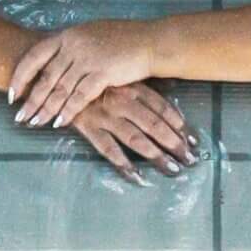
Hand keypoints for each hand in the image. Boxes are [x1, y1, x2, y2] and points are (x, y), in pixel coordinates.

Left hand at [8, 20, 156, 130]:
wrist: (149, 42)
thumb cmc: (122, 39)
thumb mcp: (90, 35)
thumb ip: (71, 46)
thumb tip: (53, 59)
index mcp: (68, 35)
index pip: (35, 56)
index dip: (21, 76)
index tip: (12, 93)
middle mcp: (74, 46)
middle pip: (45, 77)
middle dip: (31, 99)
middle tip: (20, 116)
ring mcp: (88, 59)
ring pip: (60, 89)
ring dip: (46, 109)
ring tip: (34, 123)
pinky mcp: (103, 73)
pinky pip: (80, 96)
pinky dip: (68, 111)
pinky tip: (59, 122)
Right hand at [69, 83, 200, 182]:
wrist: (56, 76)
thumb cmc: (93, 77)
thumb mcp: (121, 74)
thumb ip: (147, 82)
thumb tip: (177, 83)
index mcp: (132, 86)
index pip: (162, 108)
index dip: (179, 125)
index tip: (194, 141)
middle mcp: (122, 101)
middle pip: (153, 125)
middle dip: (174, 143)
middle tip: (190, 160)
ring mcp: (105, 115)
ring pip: (135, 138)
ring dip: (156, 156)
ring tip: (172, 169)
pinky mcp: (88, 127)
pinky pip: (107, 148)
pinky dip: (123, 164)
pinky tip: (137, 177)